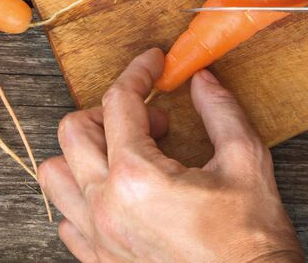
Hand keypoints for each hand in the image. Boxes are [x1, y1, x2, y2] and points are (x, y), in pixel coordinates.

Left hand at [38, 49, 301, 262]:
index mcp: (137, 177)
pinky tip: (118, 195)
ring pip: (55, 175)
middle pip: (74, 131)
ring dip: (84, 155)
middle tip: (151, 121)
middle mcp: (105, 206)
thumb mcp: (246, 164)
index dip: (139, 72)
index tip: (154, 63)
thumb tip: (202, 79)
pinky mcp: (99, 262)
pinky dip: (83, 197)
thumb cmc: (252, 242)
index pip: (120, 102)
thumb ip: (221, 112)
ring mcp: (97, 237)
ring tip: (124, 155)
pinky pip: (66, 219)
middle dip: (109, 112)